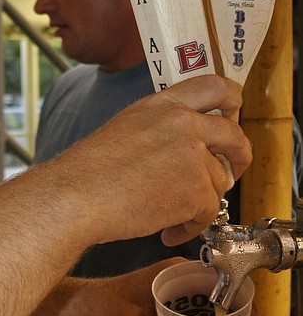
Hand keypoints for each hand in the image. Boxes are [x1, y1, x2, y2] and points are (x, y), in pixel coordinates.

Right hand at [50, 75, 250, 247]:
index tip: (232, 118)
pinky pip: (208, 211)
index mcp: (163, 104)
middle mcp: (183, 123)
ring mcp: (193, 155)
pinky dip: (190, 226)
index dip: (232, 103)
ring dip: (200, 203)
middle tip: (230, 172)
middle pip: (235, 135)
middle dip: (239, 158)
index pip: (215, 86)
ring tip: (171, 215)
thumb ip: (161, 128)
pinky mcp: (197, 189)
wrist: (76, 197)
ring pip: (219, 182)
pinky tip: (167, 230)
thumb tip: (188, 148)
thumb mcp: (127, 128)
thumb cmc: (89, 172)